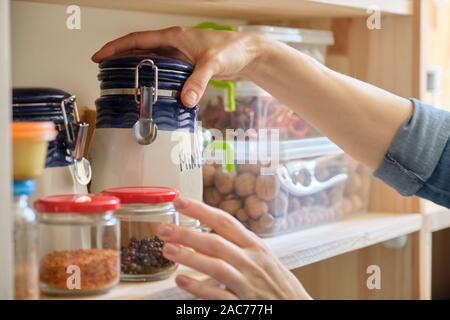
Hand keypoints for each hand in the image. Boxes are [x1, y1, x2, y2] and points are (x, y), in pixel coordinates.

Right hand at [92, 27, 265, 107]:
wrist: (247, 54)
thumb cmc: (232, 50)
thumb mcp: (212, 64)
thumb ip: (198, 81)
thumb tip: (185, 99)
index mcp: (174, 37)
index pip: (137, 39)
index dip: (116, 47)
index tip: (100, 56)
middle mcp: (174, 43)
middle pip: (139, 48)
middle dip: (120, 57)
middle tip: (103, 70)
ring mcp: (180, 53)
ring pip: (151, 58)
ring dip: (135, 66)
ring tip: (120, 79)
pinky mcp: (187, 64)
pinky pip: (163, 68)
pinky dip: (153, 75)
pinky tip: (149, 87)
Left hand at [156, 197, 311, 299]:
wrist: (299, 310)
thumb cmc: (280, 285)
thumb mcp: (264, 259)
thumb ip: (239, 247)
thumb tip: (209, 236)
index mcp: (256, 247)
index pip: (225, 222)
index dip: (201, 210)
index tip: (180, 201)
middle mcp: (252, 262)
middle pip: (216, 243)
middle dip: (188, 233)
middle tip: (163, 228)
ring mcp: (249, 284)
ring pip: (217, 266)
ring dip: (190, 257)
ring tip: (167, 250)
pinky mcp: (246, 306)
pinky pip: (220, 297)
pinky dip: (200, 289)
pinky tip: (182, 282)